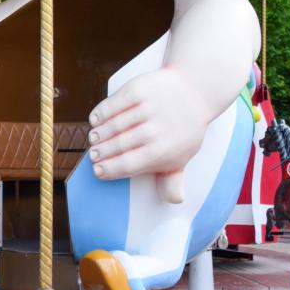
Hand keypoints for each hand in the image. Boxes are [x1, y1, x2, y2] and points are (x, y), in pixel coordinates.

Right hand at [87, 67, 209, 203]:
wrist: (196, 89)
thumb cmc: (185, 128)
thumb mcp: (183, 155)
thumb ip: (173, 178)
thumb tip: (173, 201)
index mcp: (164, 151)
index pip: (128, 165)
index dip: (109, 170)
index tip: (98, 171)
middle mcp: (155, 130)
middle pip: (118, 145)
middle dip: (101, 152)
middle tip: (93, 155)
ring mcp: (147, 108)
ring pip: (113, 125)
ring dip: (99, 134)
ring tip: (94, 139)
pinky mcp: (139, 89)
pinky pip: (113, 104)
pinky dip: (101, 113)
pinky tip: (95, 120)